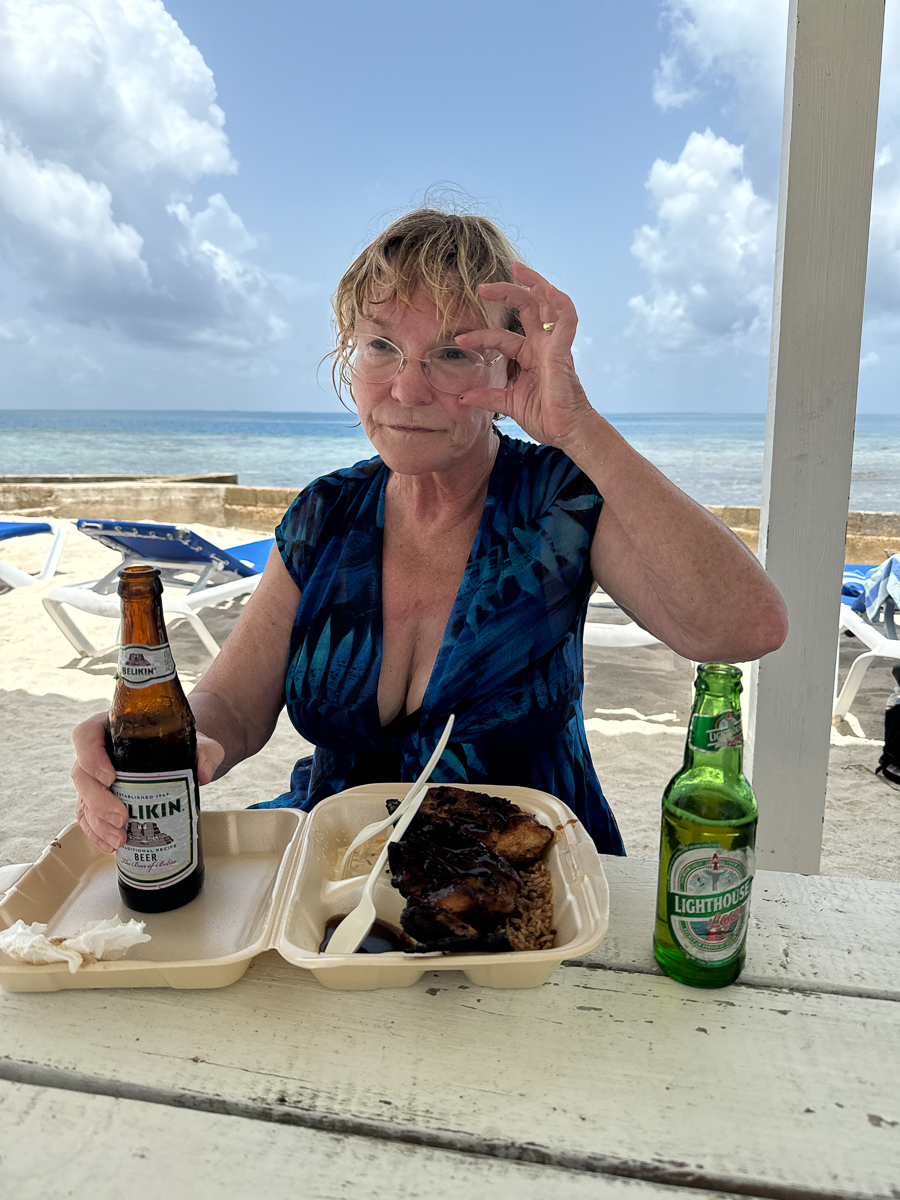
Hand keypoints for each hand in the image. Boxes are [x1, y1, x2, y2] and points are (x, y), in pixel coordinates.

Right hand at [71, 712, 224, 851]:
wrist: (183, 755)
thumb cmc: (184, 743)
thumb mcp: (199, 743)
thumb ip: (205, 752)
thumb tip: (203, 774)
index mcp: (113, 727)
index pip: (86, 735)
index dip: (91, 756)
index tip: (111, 777)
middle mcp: (99, 751)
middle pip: (81, 774)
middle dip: (98, 800)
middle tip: (122, 817)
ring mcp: (96, 776)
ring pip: (83, 799)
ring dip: (98, 822)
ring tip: (120, 838)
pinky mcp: (100, 798)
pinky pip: (88, 816)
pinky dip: (97, 833)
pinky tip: (111, 844)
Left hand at [454, 262, 596, 450]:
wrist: (566, 432)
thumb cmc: (545, 417)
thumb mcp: (509, 403)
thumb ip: (488, 396)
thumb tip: (462, 398)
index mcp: (530, 356)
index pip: (502, 337)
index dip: (480, 336)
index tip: (459, 340)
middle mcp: (542, 345)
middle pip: (526, 307)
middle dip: (506, 292)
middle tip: (481, 287)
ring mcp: (554, 345)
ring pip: (547, 303)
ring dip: (533, 283)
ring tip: (515, 268)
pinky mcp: (563, 350)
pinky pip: (567, 319)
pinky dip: (560, 302)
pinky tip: (548, 289)